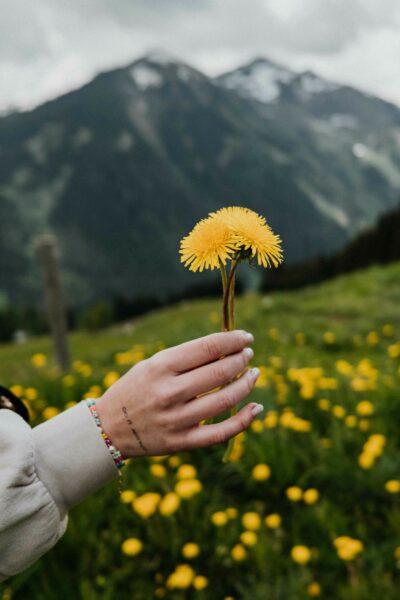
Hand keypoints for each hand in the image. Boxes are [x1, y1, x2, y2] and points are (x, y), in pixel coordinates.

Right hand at [95, 330, 261, 457]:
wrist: (109, 428)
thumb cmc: (136, 389)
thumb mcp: (153, 365)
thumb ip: (186, 358)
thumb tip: (227, 348)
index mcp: (161, 367)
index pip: (208, 348)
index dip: (233, 340)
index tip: (246, 338)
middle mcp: (169, 392)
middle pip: (220, 371)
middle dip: (241, 359)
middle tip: (248, 355)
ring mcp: (177, 419)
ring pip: (225, 400)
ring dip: (247, 384)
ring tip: (254, 373)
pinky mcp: (182, 442)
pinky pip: (221, 433)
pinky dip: (244, 420)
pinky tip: (256, 407)